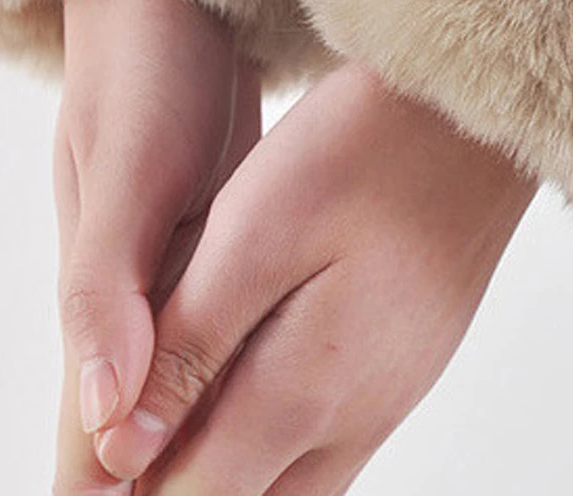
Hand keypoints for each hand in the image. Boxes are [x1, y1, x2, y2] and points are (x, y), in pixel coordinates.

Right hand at [52, 0, 261, 493]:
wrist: (170, 3)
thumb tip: (104, 414)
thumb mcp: (131, 171)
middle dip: (154, 490)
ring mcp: (168, 271)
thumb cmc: (145, 74)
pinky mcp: (205, 243)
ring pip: (174, 391)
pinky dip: (219, 386)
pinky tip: (246, 408)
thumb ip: (105, 288)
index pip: (92, 439)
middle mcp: (129, 298)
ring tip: (229, 494)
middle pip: (130, 431)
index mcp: (100, 295)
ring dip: (186, 451)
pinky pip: (211, 336)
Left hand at [94, 61, 537, 495]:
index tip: (95, 462)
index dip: (131, 485)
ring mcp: (395, 391)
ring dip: (230, 466)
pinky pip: (336, 438)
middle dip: (183, 485)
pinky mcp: (411, 359)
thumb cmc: (361, 149)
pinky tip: (254, 384)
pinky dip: (277, 436)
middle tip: (133, 444)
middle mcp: (359, 414)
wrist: (477, 113)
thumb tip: (123, 448)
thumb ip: (190, 347)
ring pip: (298, 482)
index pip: (194, 495)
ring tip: (180, 418)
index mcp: (307, 389)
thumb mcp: (256, 232)